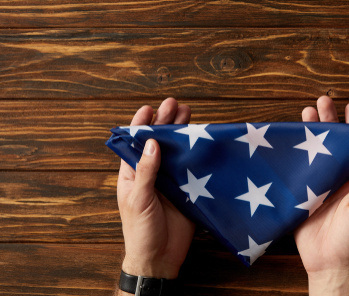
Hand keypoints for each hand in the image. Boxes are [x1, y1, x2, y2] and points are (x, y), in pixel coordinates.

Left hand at [116, 98, 195, 282]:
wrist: (161, 257)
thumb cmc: (140, 231)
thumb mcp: (138, 199)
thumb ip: (146, 171)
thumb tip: (152, 143)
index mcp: (133, 174)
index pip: (134, 143)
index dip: (140, 125)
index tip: (149, 108)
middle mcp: (152, 173)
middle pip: (158, 142)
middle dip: (165, 122)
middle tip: (174, 104)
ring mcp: (170, 180)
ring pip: (175, 151)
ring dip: (181, 133)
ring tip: (188, 113)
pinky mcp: (186, 189)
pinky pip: (190, 168)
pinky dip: (195, 154)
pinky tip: (201, 140)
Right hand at [294, 96, 348, 295]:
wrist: (328, 263)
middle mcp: (337, 178)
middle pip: (332, 144)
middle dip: (328, 121)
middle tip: (322, 100)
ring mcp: (318, 185)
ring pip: (314, 152)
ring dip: (310, 133)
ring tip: (305, 113)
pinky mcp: (301, 194)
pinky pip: (298, 170)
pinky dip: (293, 155)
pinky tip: (288, 142)